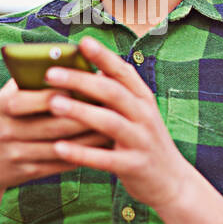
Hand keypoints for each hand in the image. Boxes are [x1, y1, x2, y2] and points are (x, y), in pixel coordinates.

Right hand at [0, 77, 113, 193]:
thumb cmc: (1, 120)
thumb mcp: (5, 99)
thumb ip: (30, 82)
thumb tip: (69, 61)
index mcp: (3, 106)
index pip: (39, 97)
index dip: (67, 92)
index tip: (94, 84)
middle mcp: (7, 130)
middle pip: (54, 124)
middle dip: (86, 116)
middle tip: (113, 107)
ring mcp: (16, 154)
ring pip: (61, 146)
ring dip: (89, 138)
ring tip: (113, 127)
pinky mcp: (25, 173)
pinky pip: (58, 165)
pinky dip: (81, 155)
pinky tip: (99, 148)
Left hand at [41, 35, 193, 211]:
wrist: (172, 182)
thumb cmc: (143, 141)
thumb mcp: (136, 113)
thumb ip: (115, 92)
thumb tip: (83, 67)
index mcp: (143, 99)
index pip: (123, 72)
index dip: (103, 56)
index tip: (82, 42)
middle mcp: (144, 116)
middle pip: (112, 93)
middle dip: (81, 80)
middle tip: (50, 73)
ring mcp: (140, 141)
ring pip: (109, 122)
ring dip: (80, 112)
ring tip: (53, 104)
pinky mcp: (133, 166)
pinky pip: (105, 159)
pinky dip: (81, 153)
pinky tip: (59, 148)